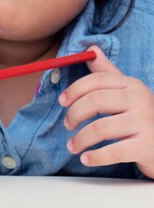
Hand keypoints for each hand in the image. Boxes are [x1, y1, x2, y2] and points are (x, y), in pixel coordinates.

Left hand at [59, 45, 153, 177]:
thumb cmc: (140, 115)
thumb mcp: (127, 91)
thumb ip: (106, 73)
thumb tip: (90, 48)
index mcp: (132, 85)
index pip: (96, 81)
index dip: (74, 90)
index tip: (62, 101)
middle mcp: (140, 100)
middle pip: (95, 101)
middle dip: (74, 114)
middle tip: (67, 125)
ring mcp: (145, 123)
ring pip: (100, 128)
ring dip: (80, 139)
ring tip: (73, 146)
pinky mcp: (147, 146)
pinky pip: (114, 151)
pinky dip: (95, 156)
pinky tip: (86, 158)